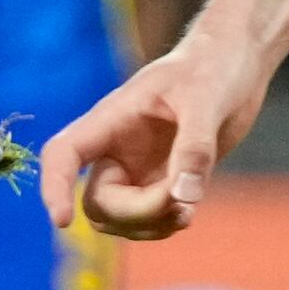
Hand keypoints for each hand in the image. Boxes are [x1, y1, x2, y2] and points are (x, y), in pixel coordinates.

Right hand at [42, 31, 267, 241]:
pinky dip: (162, 225)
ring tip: (187, 212)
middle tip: (181, 204)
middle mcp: (116, 149)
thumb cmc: (212, 68)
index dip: (54, 188)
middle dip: (135, 213)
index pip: (64, 154)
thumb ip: (195, 148)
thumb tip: (185, 198)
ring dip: (149, 226)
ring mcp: (136, 168)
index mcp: (111, 119)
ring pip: (119, 219)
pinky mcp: (160, 181)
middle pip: (98, 202)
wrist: (233, 63)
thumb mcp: (206, 100)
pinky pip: (148, 219)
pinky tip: (188, 210)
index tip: (62, 222)